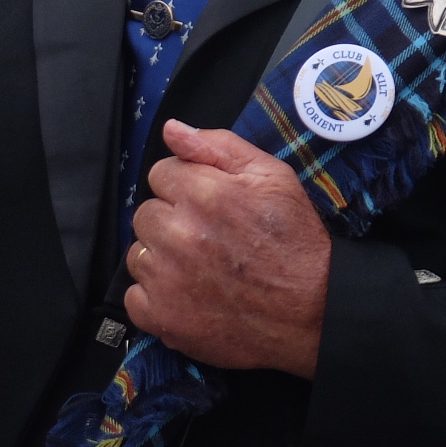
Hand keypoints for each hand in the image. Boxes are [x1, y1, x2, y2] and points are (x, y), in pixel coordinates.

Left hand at [125, 121, 330, 378]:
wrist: (311, 308)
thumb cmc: (295, 241)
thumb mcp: (274, 177)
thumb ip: (220, 147)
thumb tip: (173, 129)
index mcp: (204, 194)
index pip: (161, 172)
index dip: (186, 184)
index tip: (209, 201)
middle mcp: (178, 234)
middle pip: (145, 212)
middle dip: (172, 218)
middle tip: (208, 235)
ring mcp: (165, 279)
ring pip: (137, 253)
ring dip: (162, 256)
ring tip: (201, 265)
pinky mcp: (160, 317)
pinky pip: (134, 296)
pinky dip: (156, 294)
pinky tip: (189, 291)